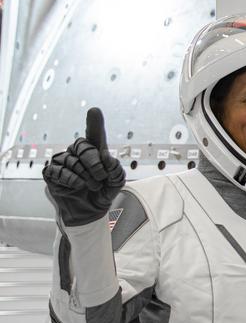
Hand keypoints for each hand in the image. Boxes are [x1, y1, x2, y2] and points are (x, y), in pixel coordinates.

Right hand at [44, 108, 125, 226]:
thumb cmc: (103, 191)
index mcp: (94, 150)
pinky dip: (71, 179)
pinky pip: (58, 171)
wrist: (92, 211)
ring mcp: (63, 162)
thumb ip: (116, 169)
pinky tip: (78, 185)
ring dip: (85, 175)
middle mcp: (76, 152)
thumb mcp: (116, 181)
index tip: (95, 111)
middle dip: (94, 162)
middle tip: (101, 176)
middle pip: (82, 146)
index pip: (94, 134)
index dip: (94, 123)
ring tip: (91, 185)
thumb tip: (106, 157)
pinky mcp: (51, 174)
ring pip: (71, 160)